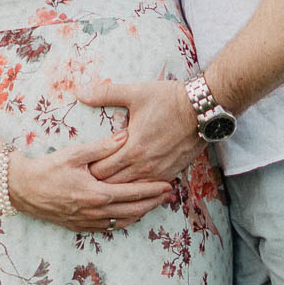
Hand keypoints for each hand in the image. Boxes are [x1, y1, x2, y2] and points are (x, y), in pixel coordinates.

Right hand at [6, 133, 174, 232]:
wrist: (22, 189)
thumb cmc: (48, 168)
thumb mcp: (75, 153)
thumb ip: (103, 147)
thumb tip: (126, 135)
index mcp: (97, 194)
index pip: (133, 193)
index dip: (153, 189)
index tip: (169, 185)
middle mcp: (95, 212)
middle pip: (133, 210)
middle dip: (153, 203)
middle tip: (170, 196)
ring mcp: (87, 222)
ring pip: (123, 221)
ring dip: (141, 213)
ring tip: (155, 204)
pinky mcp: (80, 227)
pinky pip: (109, 227)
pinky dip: (124, 221)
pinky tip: (130, 215)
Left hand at [80, 79, 206, 183]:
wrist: (202, 108)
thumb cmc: (168, 99)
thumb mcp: (135, 93)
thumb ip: (105, 94)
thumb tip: (81, 92)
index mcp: (132, 148)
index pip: (101, 170)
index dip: (88, 170)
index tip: (81, 167)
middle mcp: (145, 166)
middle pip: (113, 186)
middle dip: (99, 183)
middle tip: (88, 179)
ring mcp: (159, 173)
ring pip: (131, 192)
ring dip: (118, 189)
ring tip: (106, 186)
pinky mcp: (171, 174)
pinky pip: (149, 190)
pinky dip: (137, 190)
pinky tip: (130, 188)